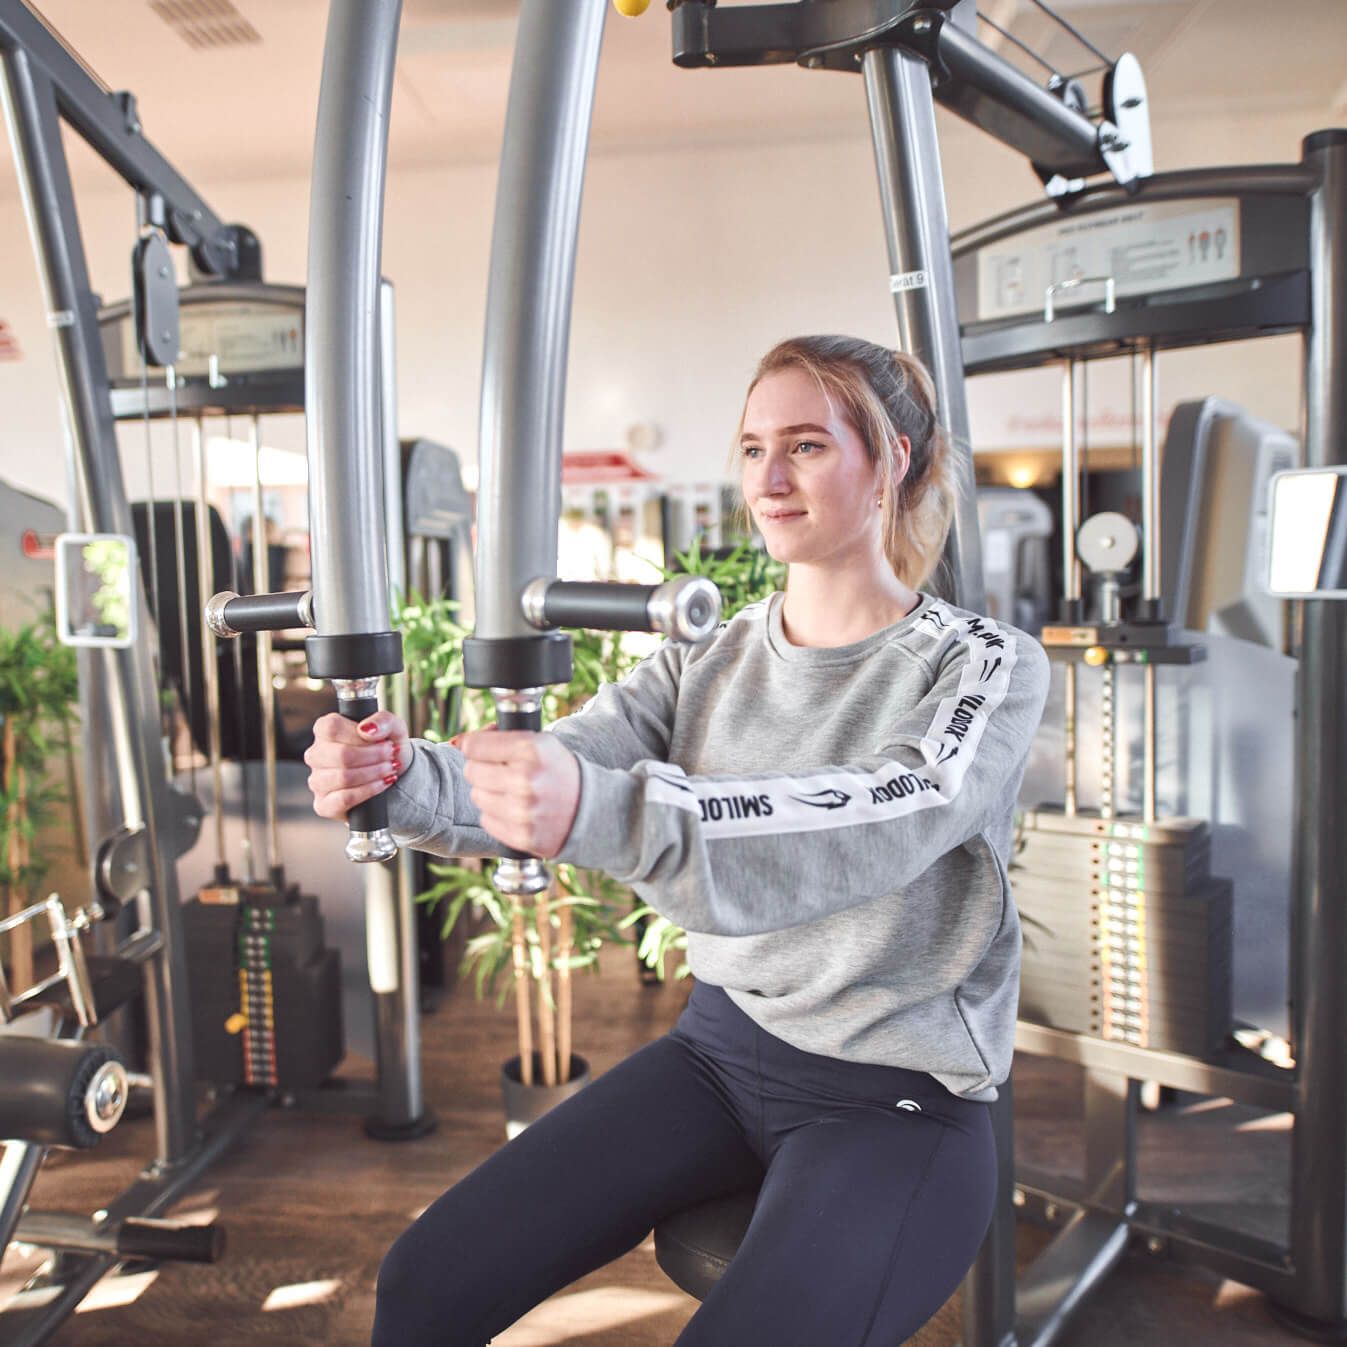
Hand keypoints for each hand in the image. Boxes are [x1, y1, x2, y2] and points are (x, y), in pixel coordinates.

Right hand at [304, 709, 410, 820]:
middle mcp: (316, 755)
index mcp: (324, 730)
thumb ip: (383, 721)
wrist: (393, 775)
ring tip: (389, 769)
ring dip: (374, 773)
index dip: (360, 736)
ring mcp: (317, 781)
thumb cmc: (386, 747)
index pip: (333, 728)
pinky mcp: (323, 804)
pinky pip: (343, 799)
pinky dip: (368, 791)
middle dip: (374, 756)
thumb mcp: (393, 728)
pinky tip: (382, 784)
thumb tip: (366, 729)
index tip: (383, 741)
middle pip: (341, 755)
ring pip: (343, 777)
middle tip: (391, 756)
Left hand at [460, 730, 579, 858]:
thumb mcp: (538, 742)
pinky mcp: (521, 835)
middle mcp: (525, 780)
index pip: (473, 746)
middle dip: (484, 770)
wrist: (590, 809)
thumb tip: (457, 741)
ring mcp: (522, 811)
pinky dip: (497, 815)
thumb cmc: (558, 771)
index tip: (487, 751)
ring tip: (513, 792)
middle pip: (472, 771)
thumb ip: (497, 737)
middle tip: (504, 772)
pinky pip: (486, 820)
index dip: (478, 747)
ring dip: (490, 793)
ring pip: (477, 796)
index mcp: (530, 749)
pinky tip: (517, 810)